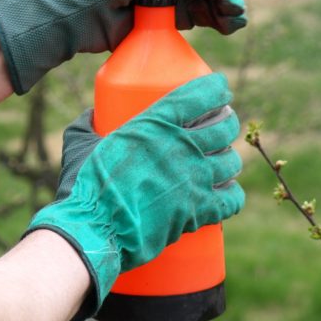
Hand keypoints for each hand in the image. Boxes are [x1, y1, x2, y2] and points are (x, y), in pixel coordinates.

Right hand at [25, 73, 243, 320]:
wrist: (94, 230)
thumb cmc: (88, 186)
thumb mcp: (87, 143)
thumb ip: (90, 124)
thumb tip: (93, 115)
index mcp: (157, 123)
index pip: (202, 94)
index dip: (218, 89)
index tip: (221, 91)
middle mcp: (183, 147)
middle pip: (225, 127)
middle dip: (228, 123)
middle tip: (221, 128)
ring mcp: (195, 179)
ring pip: (232, 161)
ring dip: (229, 159)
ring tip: (221, 162)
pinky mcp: (199, 210)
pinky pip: (233, 198)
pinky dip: (232, 195)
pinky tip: (226, 192)